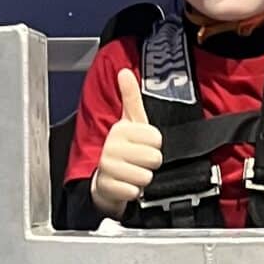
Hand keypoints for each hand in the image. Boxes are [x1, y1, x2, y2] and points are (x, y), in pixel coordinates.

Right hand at [91, 68, 164, 216]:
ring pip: (146, 176)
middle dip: (150, 163)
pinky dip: (134, 192)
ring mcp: (108, 167)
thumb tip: (124, 71)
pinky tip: (126, 184)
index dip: (155, 145)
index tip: (143, 145)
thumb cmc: (124, 149)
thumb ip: (131, 97)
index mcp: (120, 129)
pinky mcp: (108, 187)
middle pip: (154, 158)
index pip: (157, 139)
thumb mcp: (130, 122)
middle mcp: (111, 146)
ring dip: (143, 178)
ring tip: (132, 172)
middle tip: (138, 161)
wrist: (106, 180)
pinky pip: (135, 191)